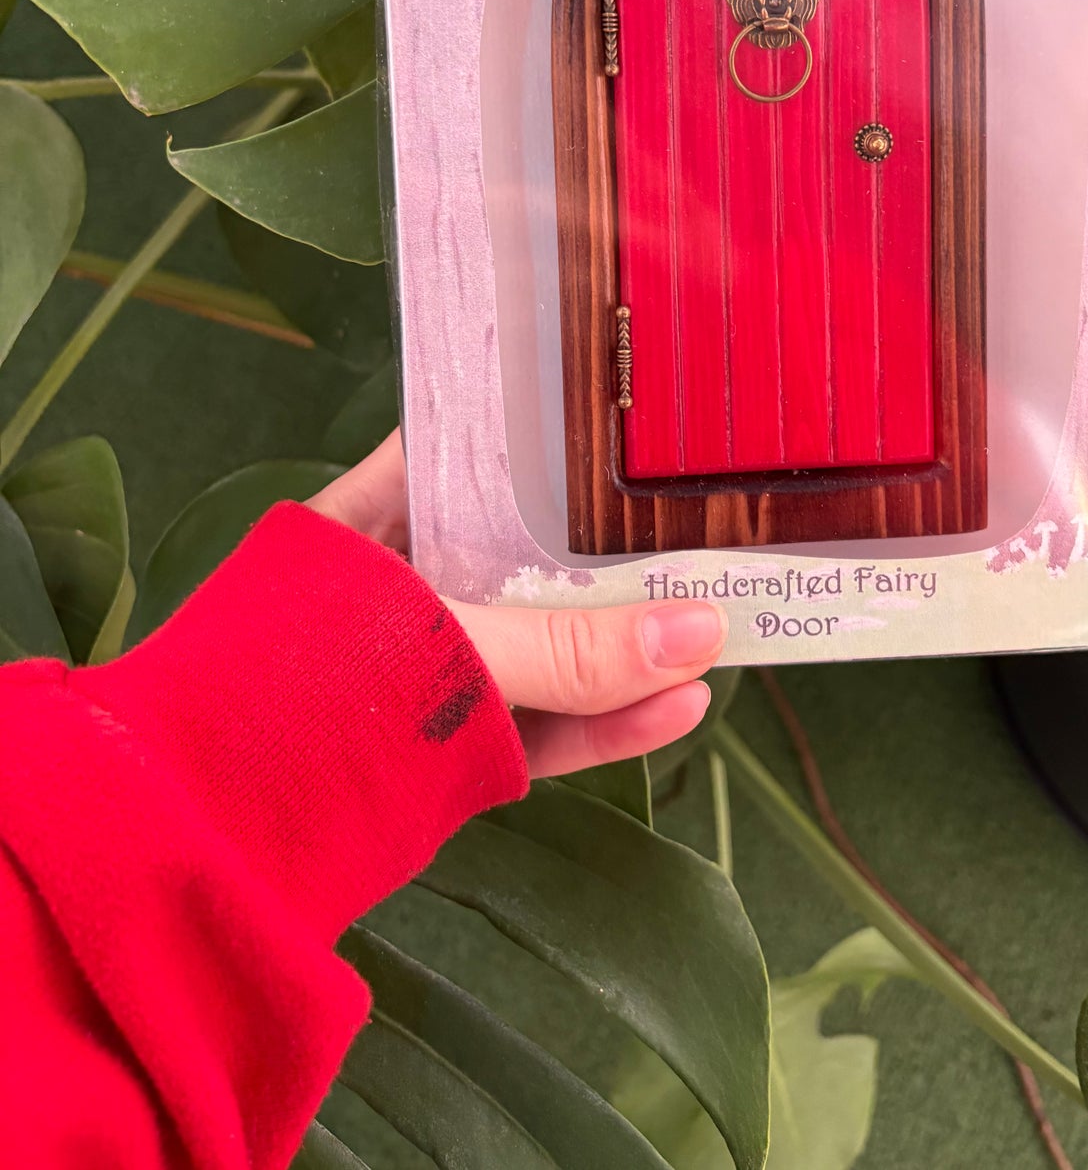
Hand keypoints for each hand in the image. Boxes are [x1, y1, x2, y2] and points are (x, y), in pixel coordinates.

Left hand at [310, 434, 724, 777]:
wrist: (205, 841)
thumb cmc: (303, 699)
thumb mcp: (451, 651)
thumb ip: (573, 651)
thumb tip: (703, 633)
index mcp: (378, 516)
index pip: (473, 445)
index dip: (552, 429)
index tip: (634, 411)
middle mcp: (410, 582)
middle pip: (530, 551)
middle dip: (616, 546)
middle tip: (708, 517)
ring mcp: (433, 667)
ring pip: (547, 643)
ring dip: (628, 644)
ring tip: (719, 622)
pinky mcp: (454, 746)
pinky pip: (544, 722)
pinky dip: (608, 720)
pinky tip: (679, 706)